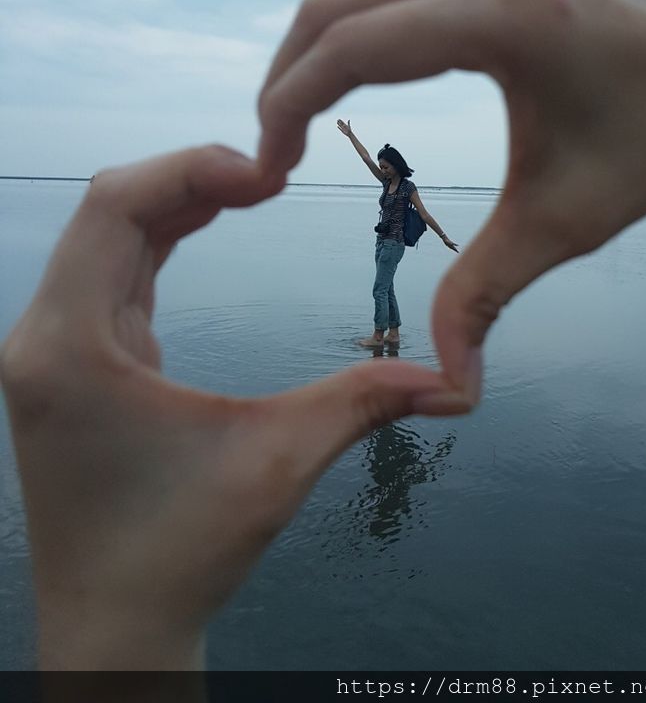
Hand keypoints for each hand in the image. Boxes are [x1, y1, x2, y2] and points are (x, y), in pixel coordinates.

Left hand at [0, 146, 468, 669]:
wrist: (116, 626)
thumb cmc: (181, 551)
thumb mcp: (279, 462)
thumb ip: (363, 404)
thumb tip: (452, 380)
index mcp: (71, 345)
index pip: (113, 206)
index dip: (189, 168)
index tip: (265, 177)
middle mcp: (45, 336)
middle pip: (110, 212)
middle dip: (191, 180)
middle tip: (268, 177)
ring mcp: (53, 350)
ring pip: (109, 239)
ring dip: (177, 206)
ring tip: (248, 190)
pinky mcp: (73, 364)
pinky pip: (112, 274)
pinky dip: (162, 242)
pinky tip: (205, 228)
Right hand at [256, 0, 645, 398]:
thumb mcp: (563, 225)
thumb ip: (484, 296)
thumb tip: (448, 390)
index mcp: (505, 17)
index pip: (352, 46)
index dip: (289, 105)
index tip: (266, 167)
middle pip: (336, 7)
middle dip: (286, 80)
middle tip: (270, 153)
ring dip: (317, 56)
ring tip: (300, 127)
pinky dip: (359, 36)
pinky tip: (355, 87)